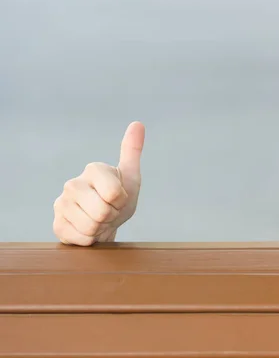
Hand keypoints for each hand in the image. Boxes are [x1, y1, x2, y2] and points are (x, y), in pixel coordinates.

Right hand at [53, 121, 144, 245]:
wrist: (105, 224)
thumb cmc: (120, 199)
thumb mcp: (131, 177)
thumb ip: (132, 151)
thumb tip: (138, 123)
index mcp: (93, 169)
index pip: (114, 193)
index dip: (122, 201)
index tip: (119, 198)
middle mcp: (72, 183)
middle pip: (103, 211)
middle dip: (112, 216)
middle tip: (109, 212)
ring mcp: (61, 204)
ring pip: (91, 226)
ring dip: (101, 228)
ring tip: (99, 220)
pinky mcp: (57, 225)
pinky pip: (81, 239)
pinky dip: (90, 239)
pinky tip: (87, 229)